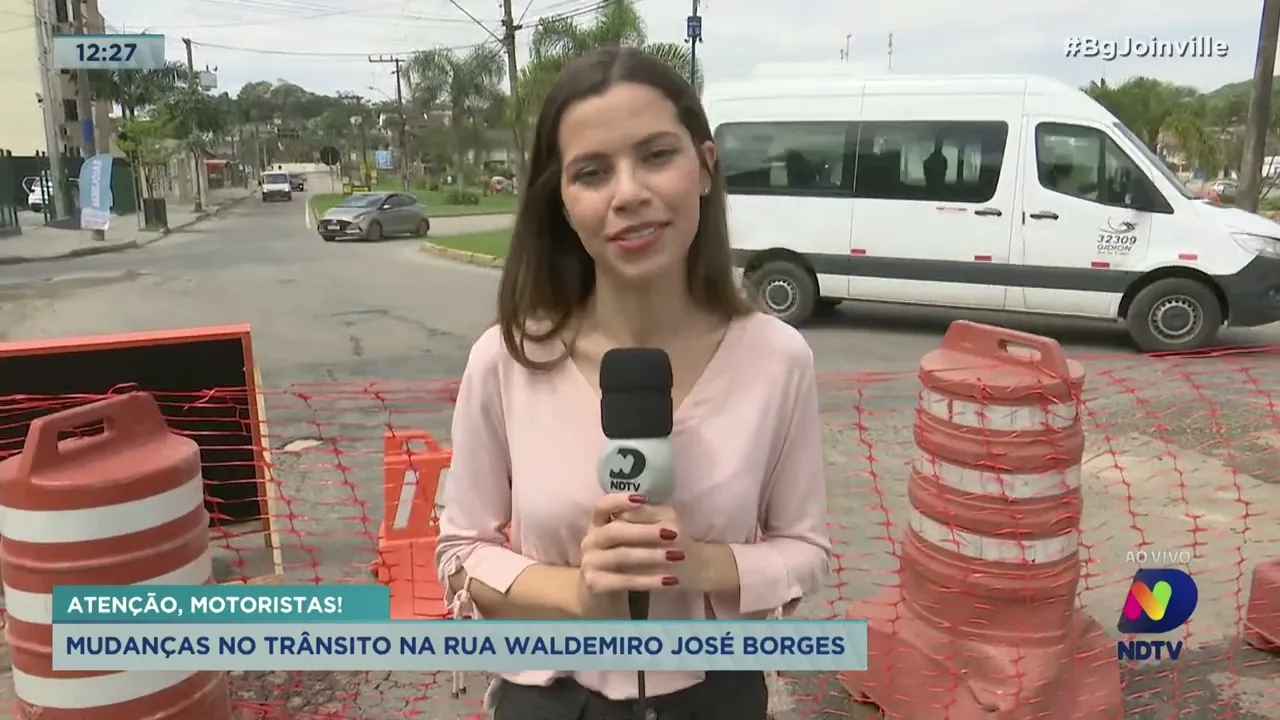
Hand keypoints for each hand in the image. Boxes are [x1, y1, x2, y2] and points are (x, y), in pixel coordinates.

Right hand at [577, 493, 686, 617]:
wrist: (602, 600)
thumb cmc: (623, 562)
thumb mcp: (632, 539)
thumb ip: (639, 521)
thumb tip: (651, 505)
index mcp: (598, 523)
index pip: (603, 506)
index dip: (620, 501)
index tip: (643, 499)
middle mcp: (590, 540)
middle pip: (614, 531)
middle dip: (645, 532)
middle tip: (673, 534)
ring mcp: (589, 562)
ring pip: (620, 556)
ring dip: (651, 555)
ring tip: (676, 556)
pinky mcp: (594, 584)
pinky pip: (624, 581)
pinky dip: (648, 580)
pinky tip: (669, 581)